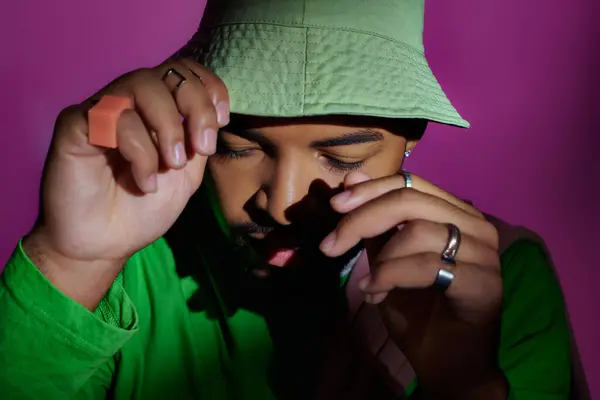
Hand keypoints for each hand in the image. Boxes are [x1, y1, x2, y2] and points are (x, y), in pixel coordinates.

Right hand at [24, 59, 228, 306]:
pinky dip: (140, 149)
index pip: (184, 72)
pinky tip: (145, 182)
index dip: (209, 86)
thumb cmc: (143, 210)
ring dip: (169, 126)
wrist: (104, 247)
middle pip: (169, 71)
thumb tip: (215, 116)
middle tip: (202, 147)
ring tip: (172, 164)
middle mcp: (129, 102)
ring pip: (141, 84)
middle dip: (196, 105)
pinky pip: (112, 116)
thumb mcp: (186, 176)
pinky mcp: (74, 124)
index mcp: (156, 110)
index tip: (222, 119)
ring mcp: (101, 110)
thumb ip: (199, 142)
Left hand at [321, 172, 506, 397]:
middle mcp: (476, 226)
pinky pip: (427, 265)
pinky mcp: (484, 283)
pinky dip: (391, 276)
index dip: (369, 189)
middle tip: (331, 245)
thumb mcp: (386, 259)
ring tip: (367, 286)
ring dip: (379, 260)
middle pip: (410, 201)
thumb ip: (374, 222)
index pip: (410, 183)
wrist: (447, 365)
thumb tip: (351, 177)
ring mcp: (484, 254)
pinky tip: (375, 295)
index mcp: (456, 213)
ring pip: (417, 231)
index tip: (335, 206)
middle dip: (362, 219)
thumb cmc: (419, 312)